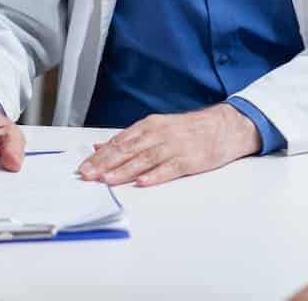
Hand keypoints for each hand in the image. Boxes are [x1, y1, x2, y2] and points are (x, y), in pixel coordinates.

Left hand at [77, 103, 261, 186]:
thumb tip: (100, 146)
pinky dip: (156, 175)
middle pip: (127, 149)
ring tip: (107, 179)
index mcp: (149, 125)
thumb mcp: (158, 128)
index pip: (118, 141)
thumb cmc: (189, 130)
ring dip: (124, 170)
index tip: (83, 167)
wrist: (224, 126)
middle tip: (87, 176)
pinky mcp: (189, 159)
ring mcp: (174, 146)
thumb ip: (130, 138)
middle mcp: (159, 133)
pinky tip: (143, 182)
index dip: (99, 156)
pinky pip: (170, 168)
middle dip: (104, 164)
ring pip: (144, 159)